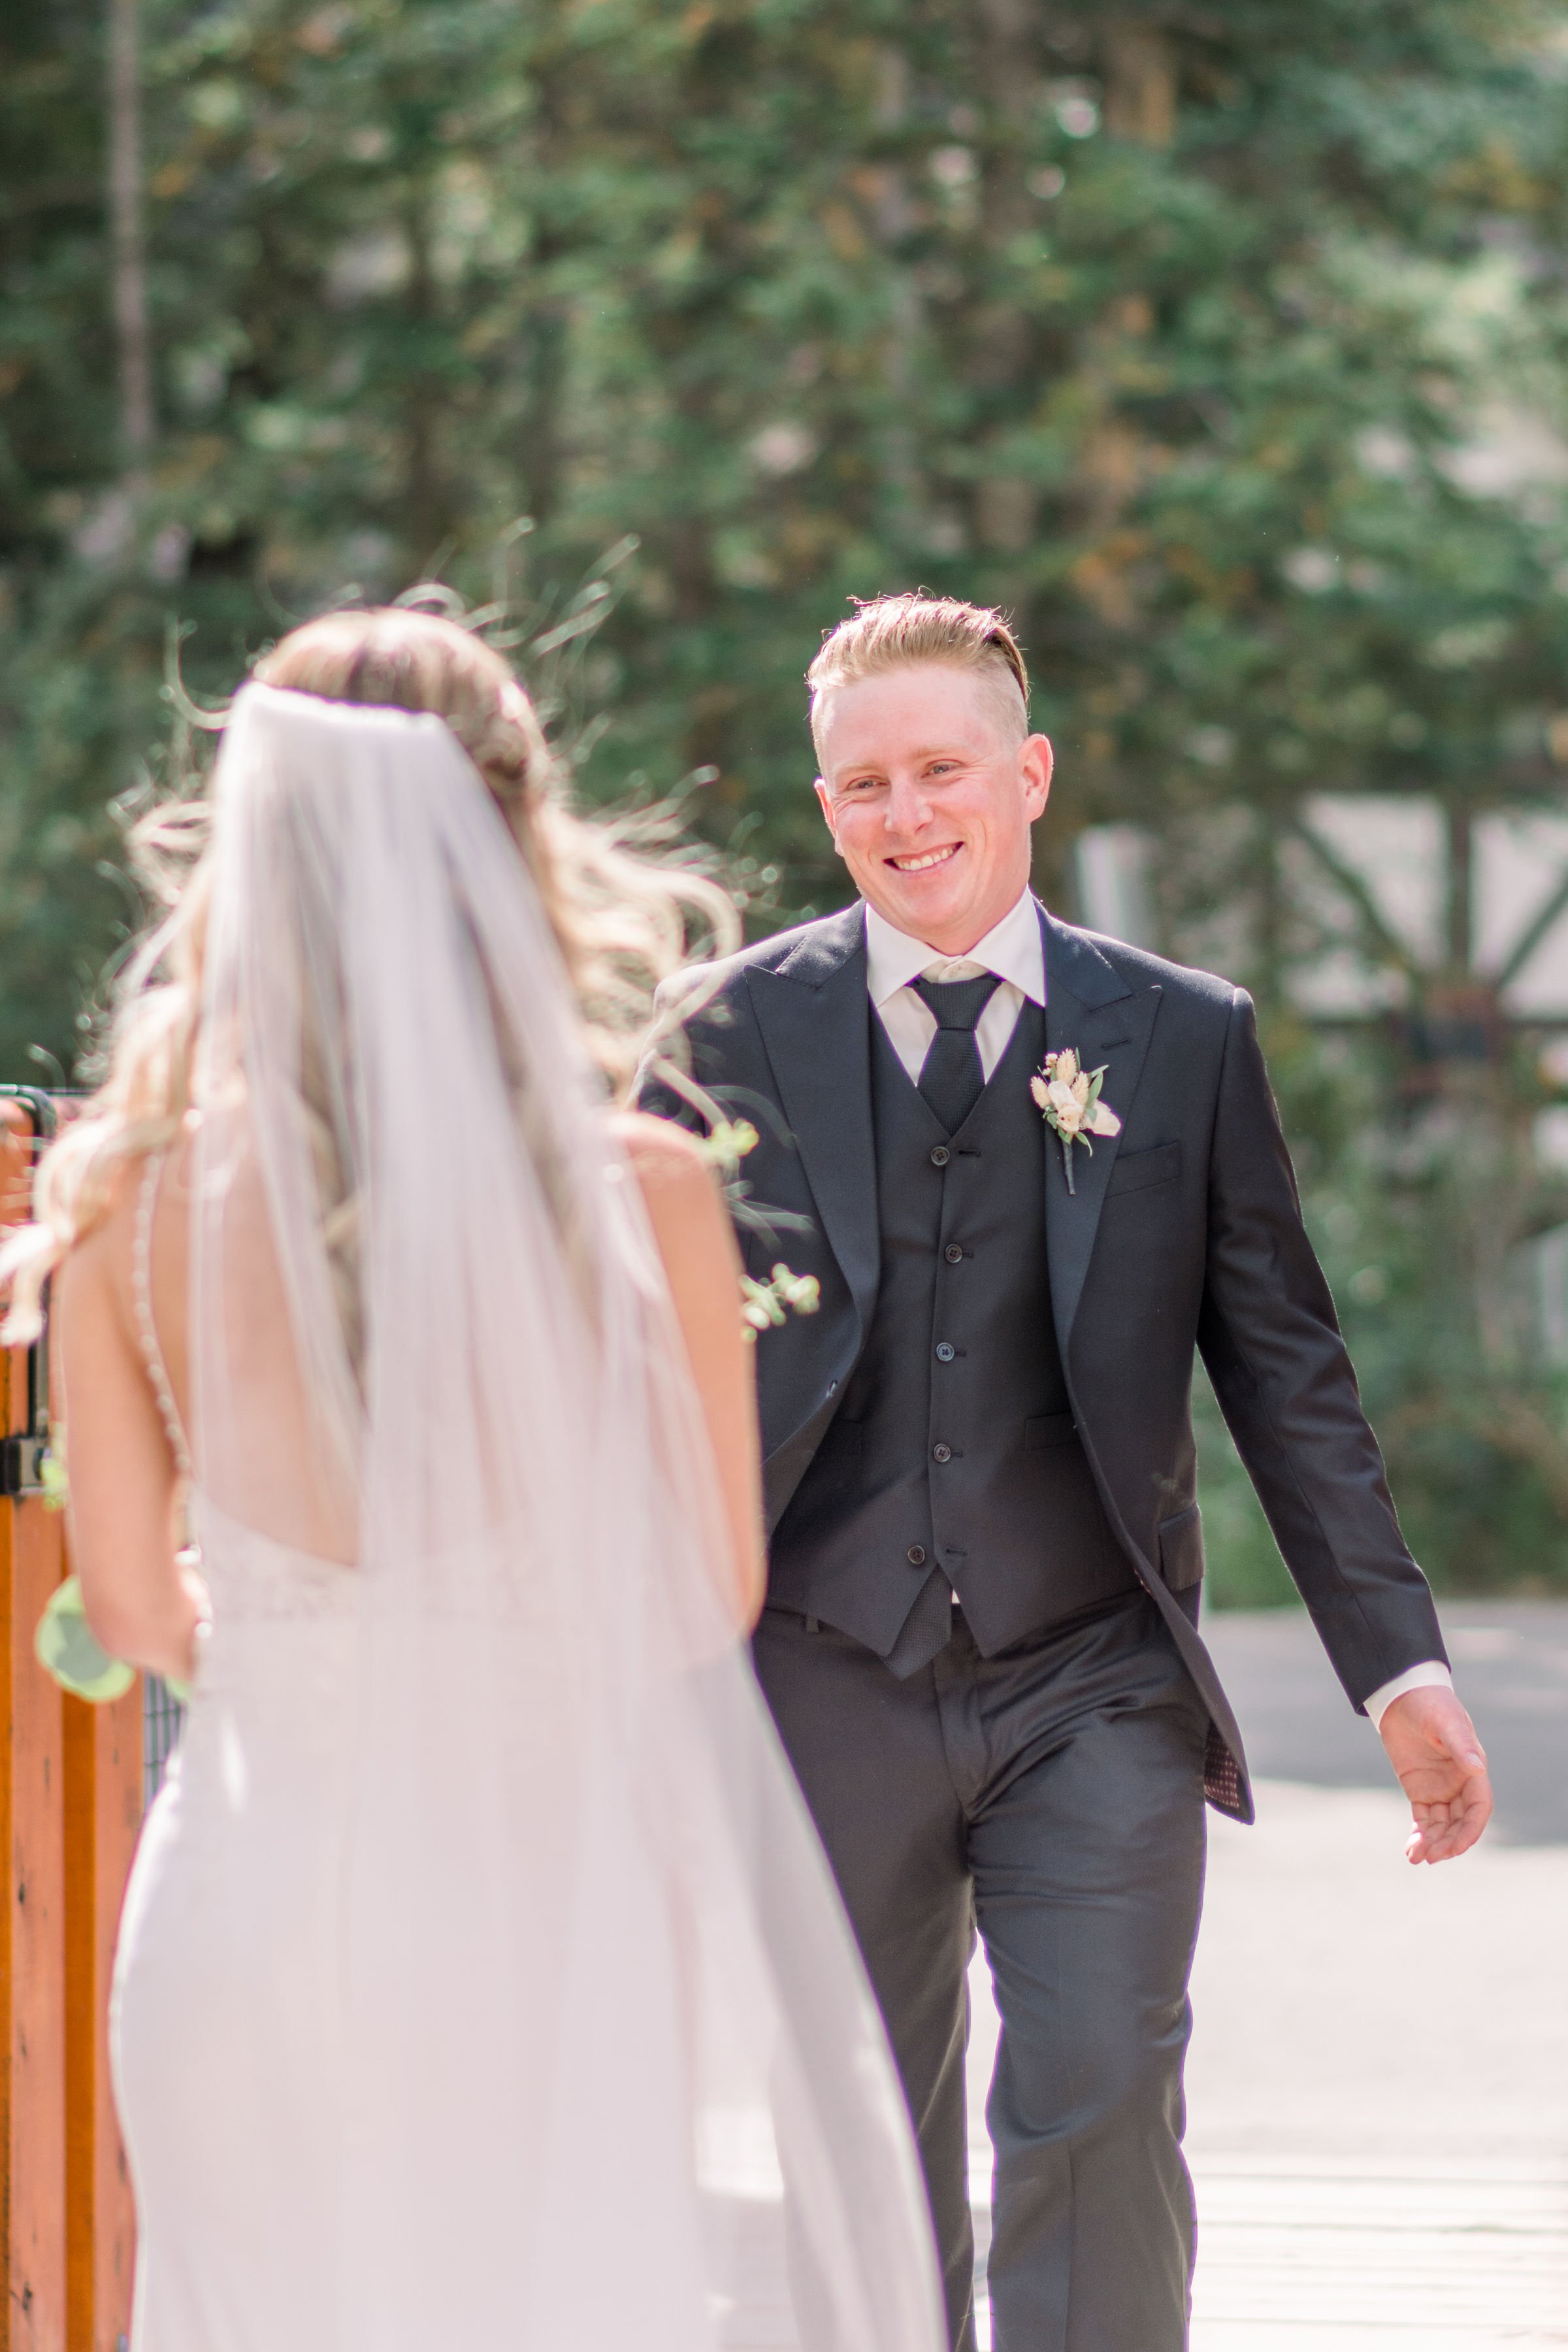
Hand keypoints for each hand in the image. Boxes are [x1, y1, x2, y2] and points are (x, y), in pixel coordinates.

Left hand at [1378, 1685, 1491, 1864]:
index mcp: (1473, 1770)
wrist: (1402, 1696)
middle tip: (1433, 1857)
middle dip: (1449, 1842)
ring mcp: (1441, 1788)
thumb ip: (1460, 1745)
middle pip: (1460, 1822)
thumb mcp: (1446, 1723)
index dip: (1471, 1829)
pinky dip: (1419, 1835)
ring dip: (1433, 1843)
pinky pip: (1423, 1819)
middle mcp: (1460, 1784)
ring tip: (1417, 1858)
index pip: (1479, 1807)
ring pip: (1442, 1825)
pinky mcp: (1419, 1790)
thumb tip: (1476, 1767)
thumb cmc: (1430, 1705)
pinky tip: (1412, 1851)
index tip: (1458, 1847)